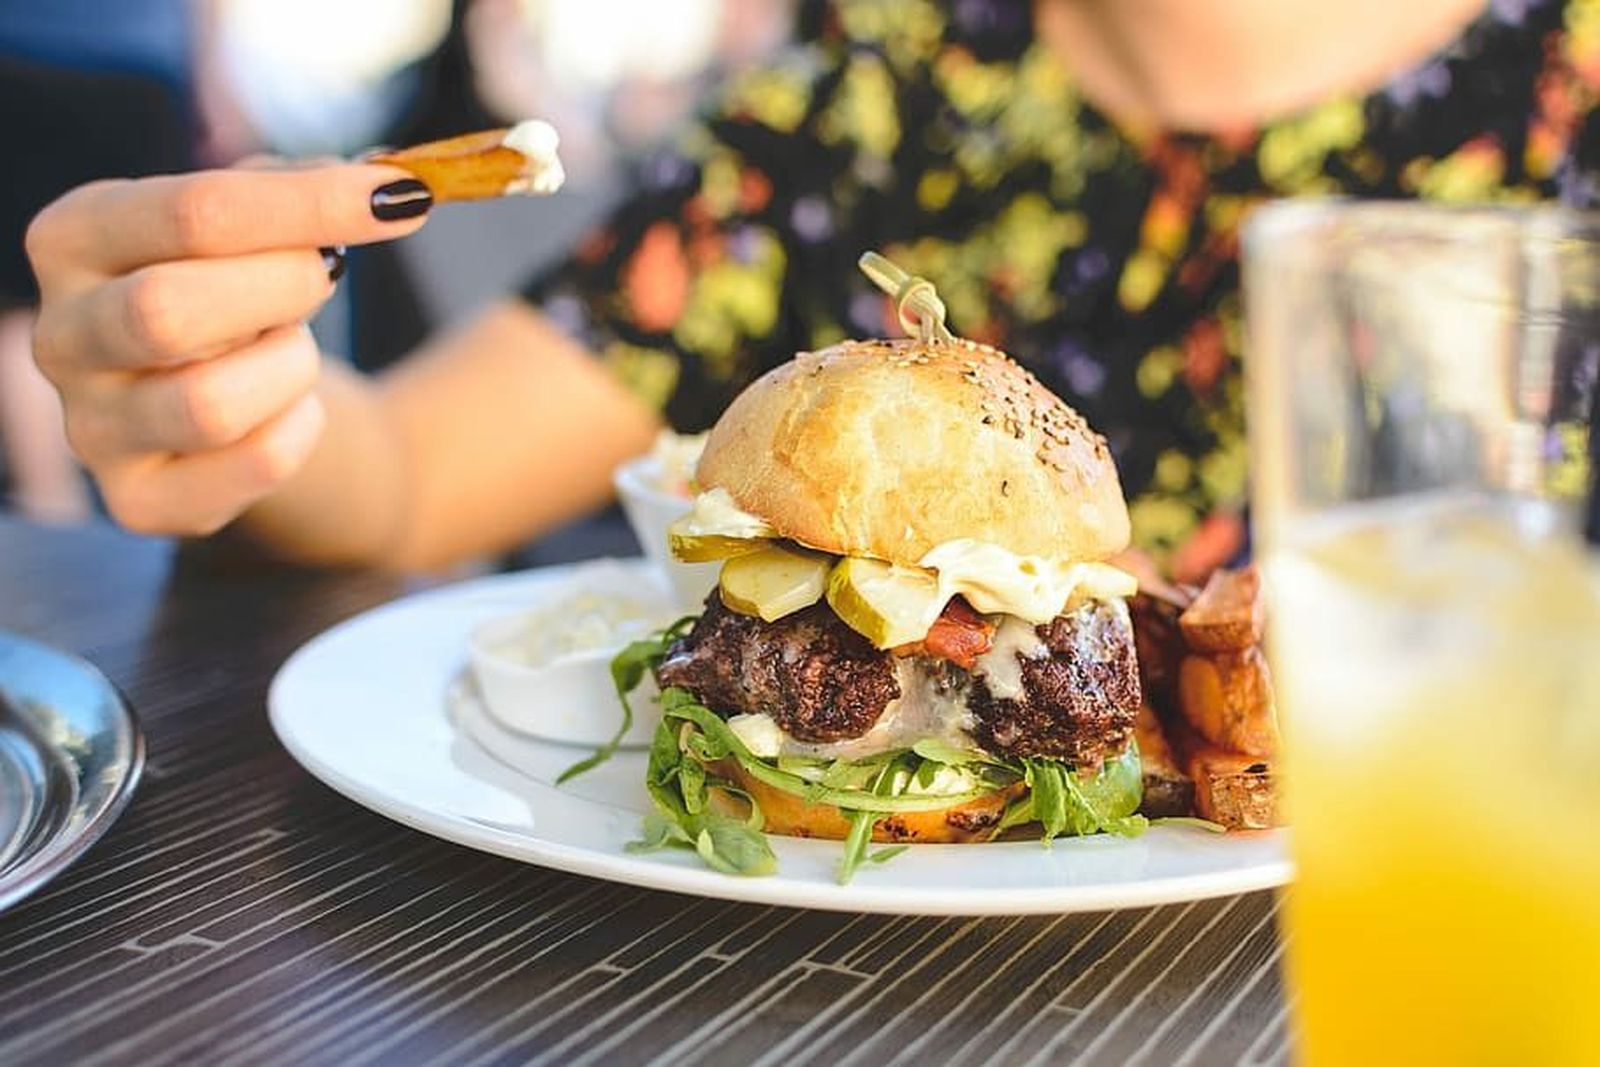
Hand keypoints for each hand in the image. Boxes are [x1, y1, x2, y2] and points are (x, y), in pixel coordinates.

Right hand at [25, 165, 431, 534]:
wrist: (245, 409)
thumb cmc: (245, 295)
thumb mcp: (260, 226)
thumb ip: (306, 190)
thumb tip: (387, 182)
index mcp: (74, 238)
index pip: (193, 211)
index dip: (308, 204)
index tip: (398, 198)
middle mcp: (62, 335)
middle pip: (170, 309)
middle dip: (281, 288)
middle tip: (325, 276)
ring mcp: (92, 427)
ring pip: (210, 403)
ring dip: (290, 366)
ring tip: (292, 350)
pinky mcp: (140, 500)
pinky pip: (253, 464)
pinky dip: (300, 429)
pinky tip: (290, 408)